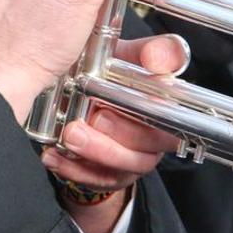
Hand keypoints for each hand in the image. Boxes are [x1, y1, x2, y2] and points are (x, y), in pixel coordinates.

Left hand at [42, 35, 186, 232]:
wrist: (75, 103)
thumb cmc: (104, 75)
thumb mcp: (125, 55)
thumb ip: (149, 51)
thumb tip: (160, 58)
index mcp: (163, 104)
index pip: (178, 113)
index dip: (164, 111)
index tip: (139, 106)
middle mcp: (154, 134)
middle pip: (153, 144)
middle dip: (123, 132)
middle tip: (95, 117)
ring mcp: (133, 158)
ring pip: (127, 166)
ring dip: (97, 151)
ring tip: (69, 134)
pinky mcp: (111, 176)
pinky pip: (97, 181)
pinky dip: (73, 168)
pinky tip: (54, 154)